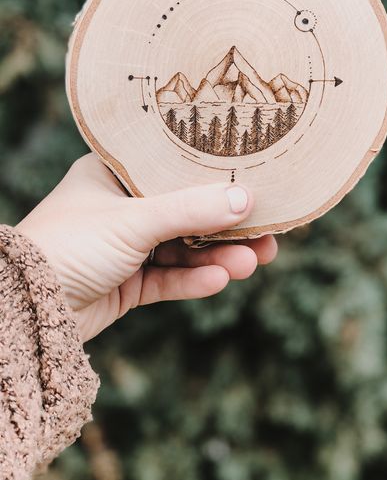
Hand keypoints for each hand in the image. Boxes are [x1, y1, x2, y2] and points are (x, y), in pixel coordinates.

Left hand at [15, 153, 277, 340]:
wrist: (25, 311)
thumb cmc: (67, 245)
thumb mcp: (132, 220)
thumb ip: (190, 210)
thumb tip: (246, 199)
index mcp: (113, 174)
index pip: (173, 168)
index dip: (213, 175)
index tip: (252, 181)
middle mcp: (121, 206)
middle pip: (186, 211)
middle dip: (225, 225)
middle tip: (268, 231)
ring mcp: (125, 246)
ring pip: (182, 248)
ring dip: (217, 256)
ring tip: (254, 262)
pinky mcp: (127, 282)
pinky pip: (168, 278)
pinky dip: (193, 280)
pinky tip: (221, 280)